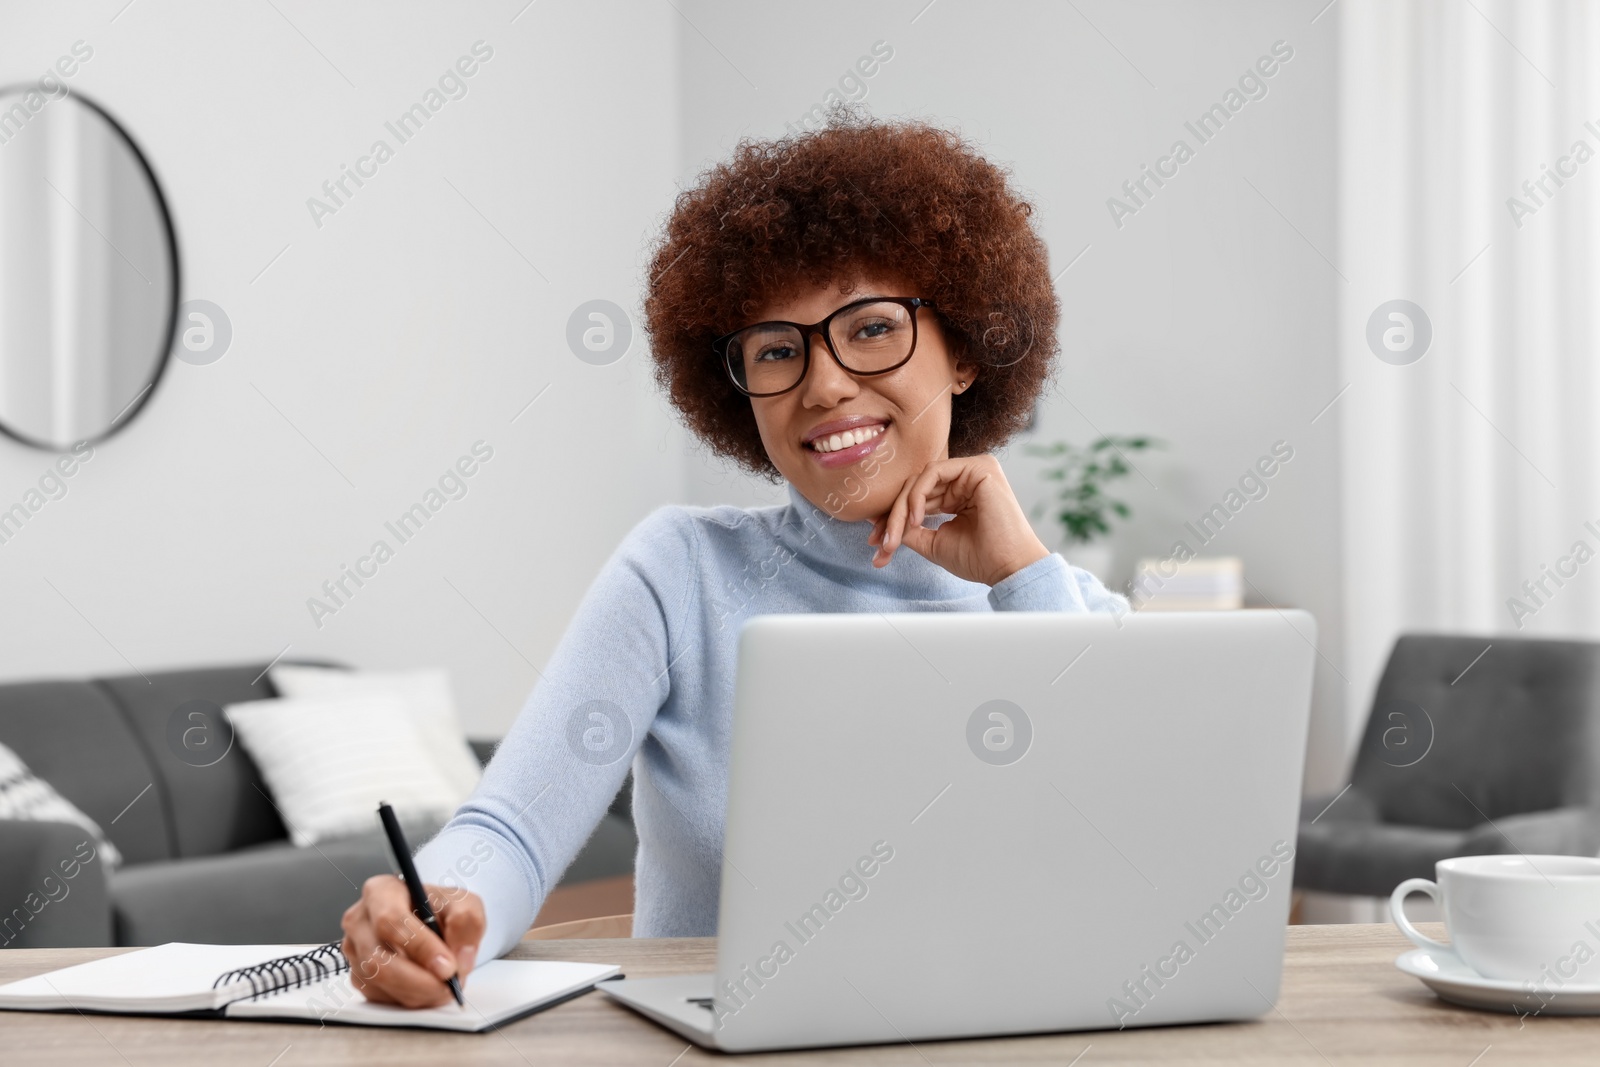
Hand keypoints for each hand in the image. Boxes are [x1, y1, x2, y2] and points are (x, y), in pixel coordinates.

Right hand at [341, 876, 484, 1007]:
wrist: (431, 922)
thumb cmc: (440, 908)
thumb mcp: (464, 903)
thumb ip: (466, 923)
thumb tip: (458, 958)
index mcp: (381, 892)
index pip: (391, 922)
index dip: (420, 948)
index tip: (447, 967)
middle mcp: (360, 920)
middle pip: (379, 960)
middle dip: (419, 981)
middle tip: (449, 985)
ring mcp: (355, 950)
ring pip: (379, 983)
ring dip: (417, 993)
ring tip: (443, 985)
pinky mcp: (357, 976)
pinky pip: (380, 997)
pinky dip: (408, 999)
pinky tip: (426, 987)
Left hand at [868, 454, 1049, 585]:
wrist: (1007, 568)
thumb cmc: (978, 559)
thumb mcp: (933, 542)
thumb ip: (909, 529)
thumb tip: (879, 521)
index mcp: (959, 494)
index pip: (918, 498)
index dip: (894, 519)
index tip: (876, 545)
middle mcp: (966, 478)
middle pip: (916, 488)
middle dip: (893, 516)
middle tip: (880, 543)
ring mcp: (973, 470)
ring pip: (920, 480)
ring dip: (902, 509)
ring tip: (895, 537)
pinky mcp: (979, 467)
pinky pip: (934, 472)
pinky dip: (918, 495)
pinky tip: (915, 519)